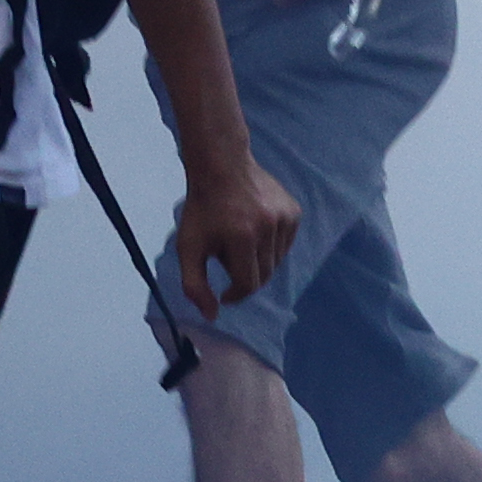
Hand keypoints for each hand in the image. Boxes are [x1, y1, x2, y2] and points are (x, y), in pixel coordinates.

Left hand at [173, 153, 301, 313]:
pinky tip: (254, 230)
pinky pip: (285, 244)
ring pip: (276, 261)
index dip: (234, 294)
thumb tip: (212, 316)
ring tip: (239, 240)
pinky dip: (271, 246)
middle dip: (244, 275)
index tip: (224, 293)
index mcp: (242, 238)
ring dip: (257, 260)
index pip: (248, 285)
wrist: (221, 165)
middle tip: (227, 259)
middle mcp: (268, 227)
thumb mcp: (187, 247)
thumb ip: (195, 285)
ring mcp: (284, 217)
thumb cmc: (202, 209)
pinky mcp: (294, 211)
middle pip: (263, 275)